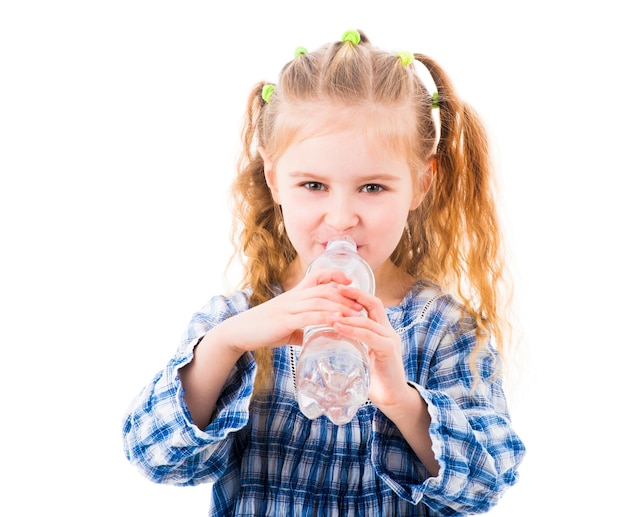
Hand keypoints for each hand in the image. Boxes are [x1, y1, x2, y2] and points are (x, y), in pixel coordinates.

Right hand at [221, 269, 364, 354]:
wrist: (239, 332)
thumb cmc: (262, 329)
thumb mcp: (285, 328)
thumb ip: (300, 330)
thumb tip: (312, 339)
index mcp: (294, 295)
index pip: (317, 277)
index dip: (335, 275)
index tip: (350, 280)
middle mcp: (293, 297)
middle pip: (325, 290)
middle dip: (346, 296)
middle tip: (362, 305)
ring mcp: (289, 307)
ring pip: (320, 301)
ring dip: (340, 307)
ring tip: (356, 314)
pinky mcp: (285, 320)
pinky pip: (309, 315)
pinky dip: (325, 317)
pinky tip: (337, 321)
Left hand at [328, 285, 408, 409]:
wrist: (392, 400)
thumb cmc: (375, 380)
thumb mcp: (362, 356)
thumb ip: (352, 344)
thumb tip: (329, 337)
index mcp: (383, 331)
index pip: (372, 305)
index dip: (356, 295)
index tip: (338, 288)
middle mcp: (389, 331)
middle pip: (374, 304)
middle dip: (354, 295)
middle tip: (334, 290)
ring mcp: (390, 339)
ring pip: (368, 320)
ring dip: (347, 316)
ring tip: (329, 313)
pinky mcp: (389, 350)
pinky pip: (369, 335)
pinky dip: (352, 330)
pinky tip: (338, 327)